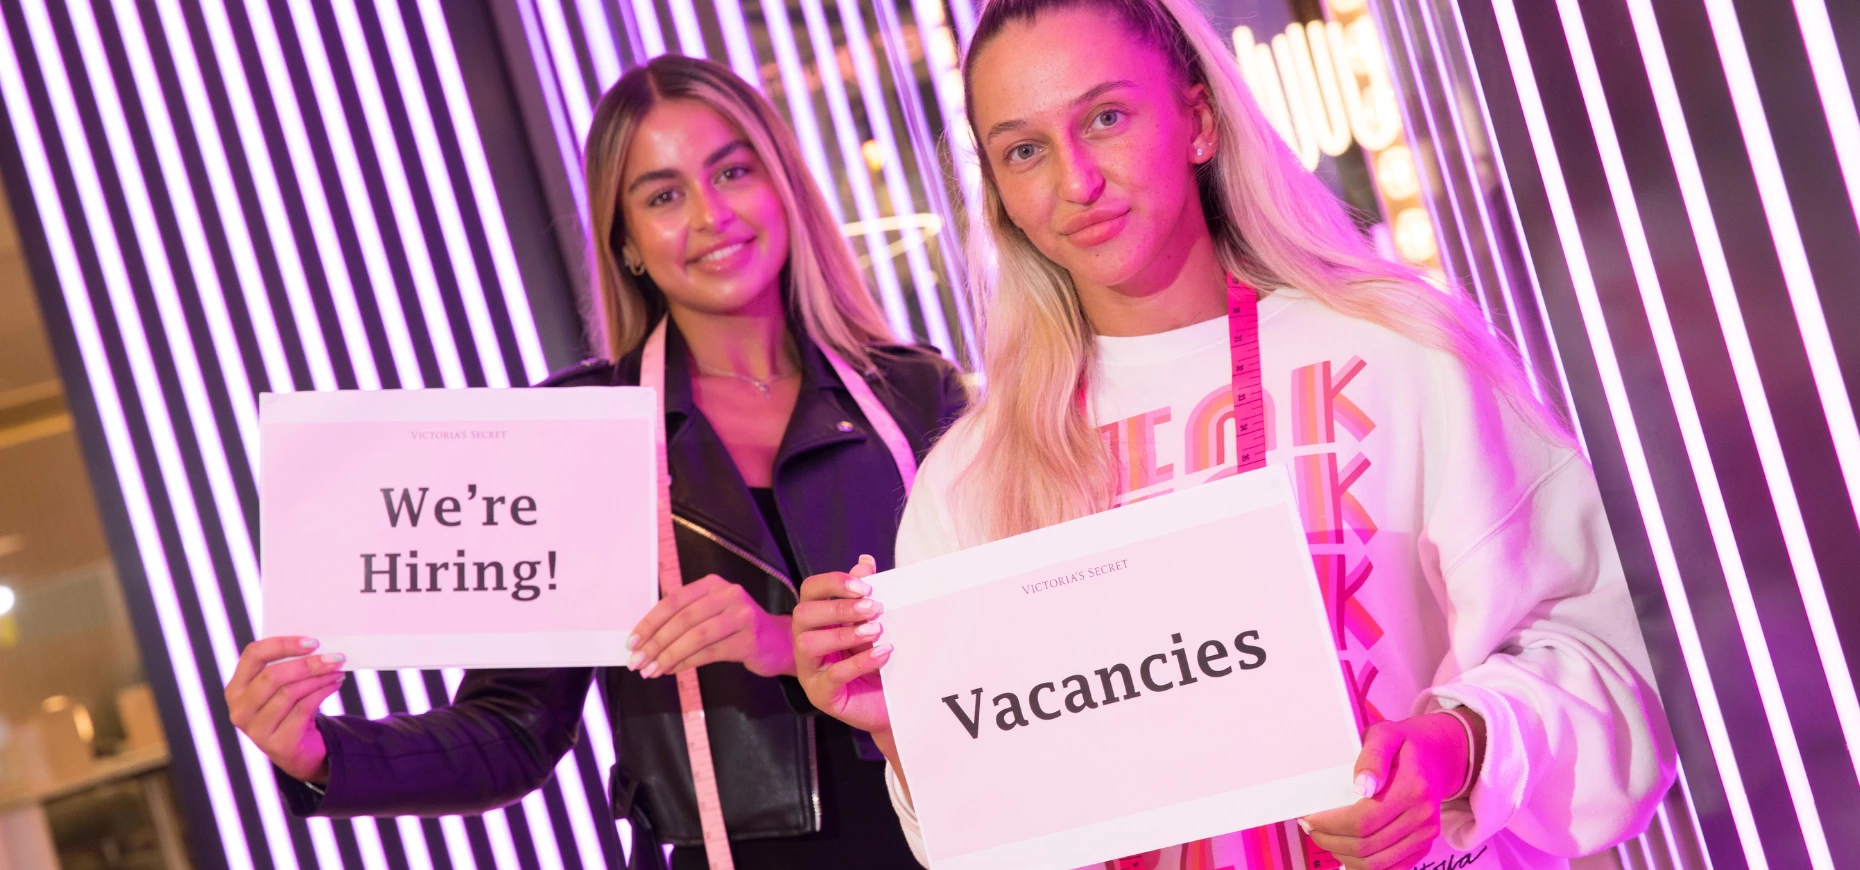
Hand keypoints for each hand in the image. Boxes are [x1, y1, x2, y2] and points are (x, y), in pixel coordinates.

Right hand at [224, 637, 346, 783]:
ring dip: (319, 678)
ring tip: (337, 670)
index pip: (253, 655)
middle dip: (307, 664)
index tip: (312, 641)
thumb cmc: (290, 710)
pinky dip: (323, 692)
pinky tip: (335, 684)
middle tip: (334, 657)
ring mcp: (255, 730)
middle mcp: (240, 709)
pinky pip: (303, 709)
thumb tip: (318, 646)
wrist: (298, 751)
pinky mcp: (277, 744)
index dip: (282, 644)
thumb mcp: (281, 688)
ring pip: (290, 693)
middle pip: (272, 676)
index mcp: (236, 688)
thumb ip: (288, 666)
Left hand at [627, 574, 793, 677]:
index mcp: (713, 585)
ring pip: (696, 637)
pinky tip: (672, 670)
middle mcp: (729, 595)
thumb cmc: (737, 629)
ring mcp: (742, 616)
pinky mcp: (749, 640)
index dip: (650, 622)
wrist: (779, 642)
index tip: (632, 642)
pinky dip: (686, 662)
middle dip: (656, 642)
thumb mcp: (712, 614)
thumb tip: (645, 642)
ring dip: (669, 655)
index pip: (674, 601)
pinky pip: (710, 653)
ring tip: (651, 671)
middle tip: (638, 662)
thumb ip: (684, 620)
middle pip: (683, 619)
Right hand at [792, 555, 891, 735]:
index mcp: (816, 618)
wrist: (892, 702)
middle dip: (839, 608)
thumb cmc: (877, 659)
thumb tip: (865, 562)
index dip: (834, 583)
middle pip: (803, 614)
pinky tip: (882, 654)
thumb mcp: (873, 623)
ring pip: (808, 643)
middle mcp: (805, 640)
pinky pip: (832, 675)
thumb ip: (865, 595)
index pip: (810, 589)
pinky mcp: (819, 694)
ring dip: (845, 633)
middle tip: (874, 608)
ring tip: (876, 631)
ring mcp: (808, 669)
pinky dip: (858, 662)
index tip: (865, 587)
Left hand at [1300, 711, 1482, 869]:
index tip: (1309, 818)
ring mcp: (1426, 834)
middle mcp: (1423, 816)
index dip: (1330, 824)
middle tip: (1311, 828)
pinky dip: (1364, 865)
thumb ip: (1372, 757)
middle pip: (1367, 846)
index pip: (1363, 820)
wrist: (1435, 756)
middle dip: (1331, 841)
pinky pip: (1391, 869)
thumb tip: (1361, 786)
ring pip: (1376, 863)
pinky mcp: (1423, 845)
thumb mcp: (1384, 735)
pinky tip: (1346, 850)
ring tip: (1325, 838)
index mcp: (1413, 788)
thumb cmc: (1403, 745)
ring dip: (1344, 855)